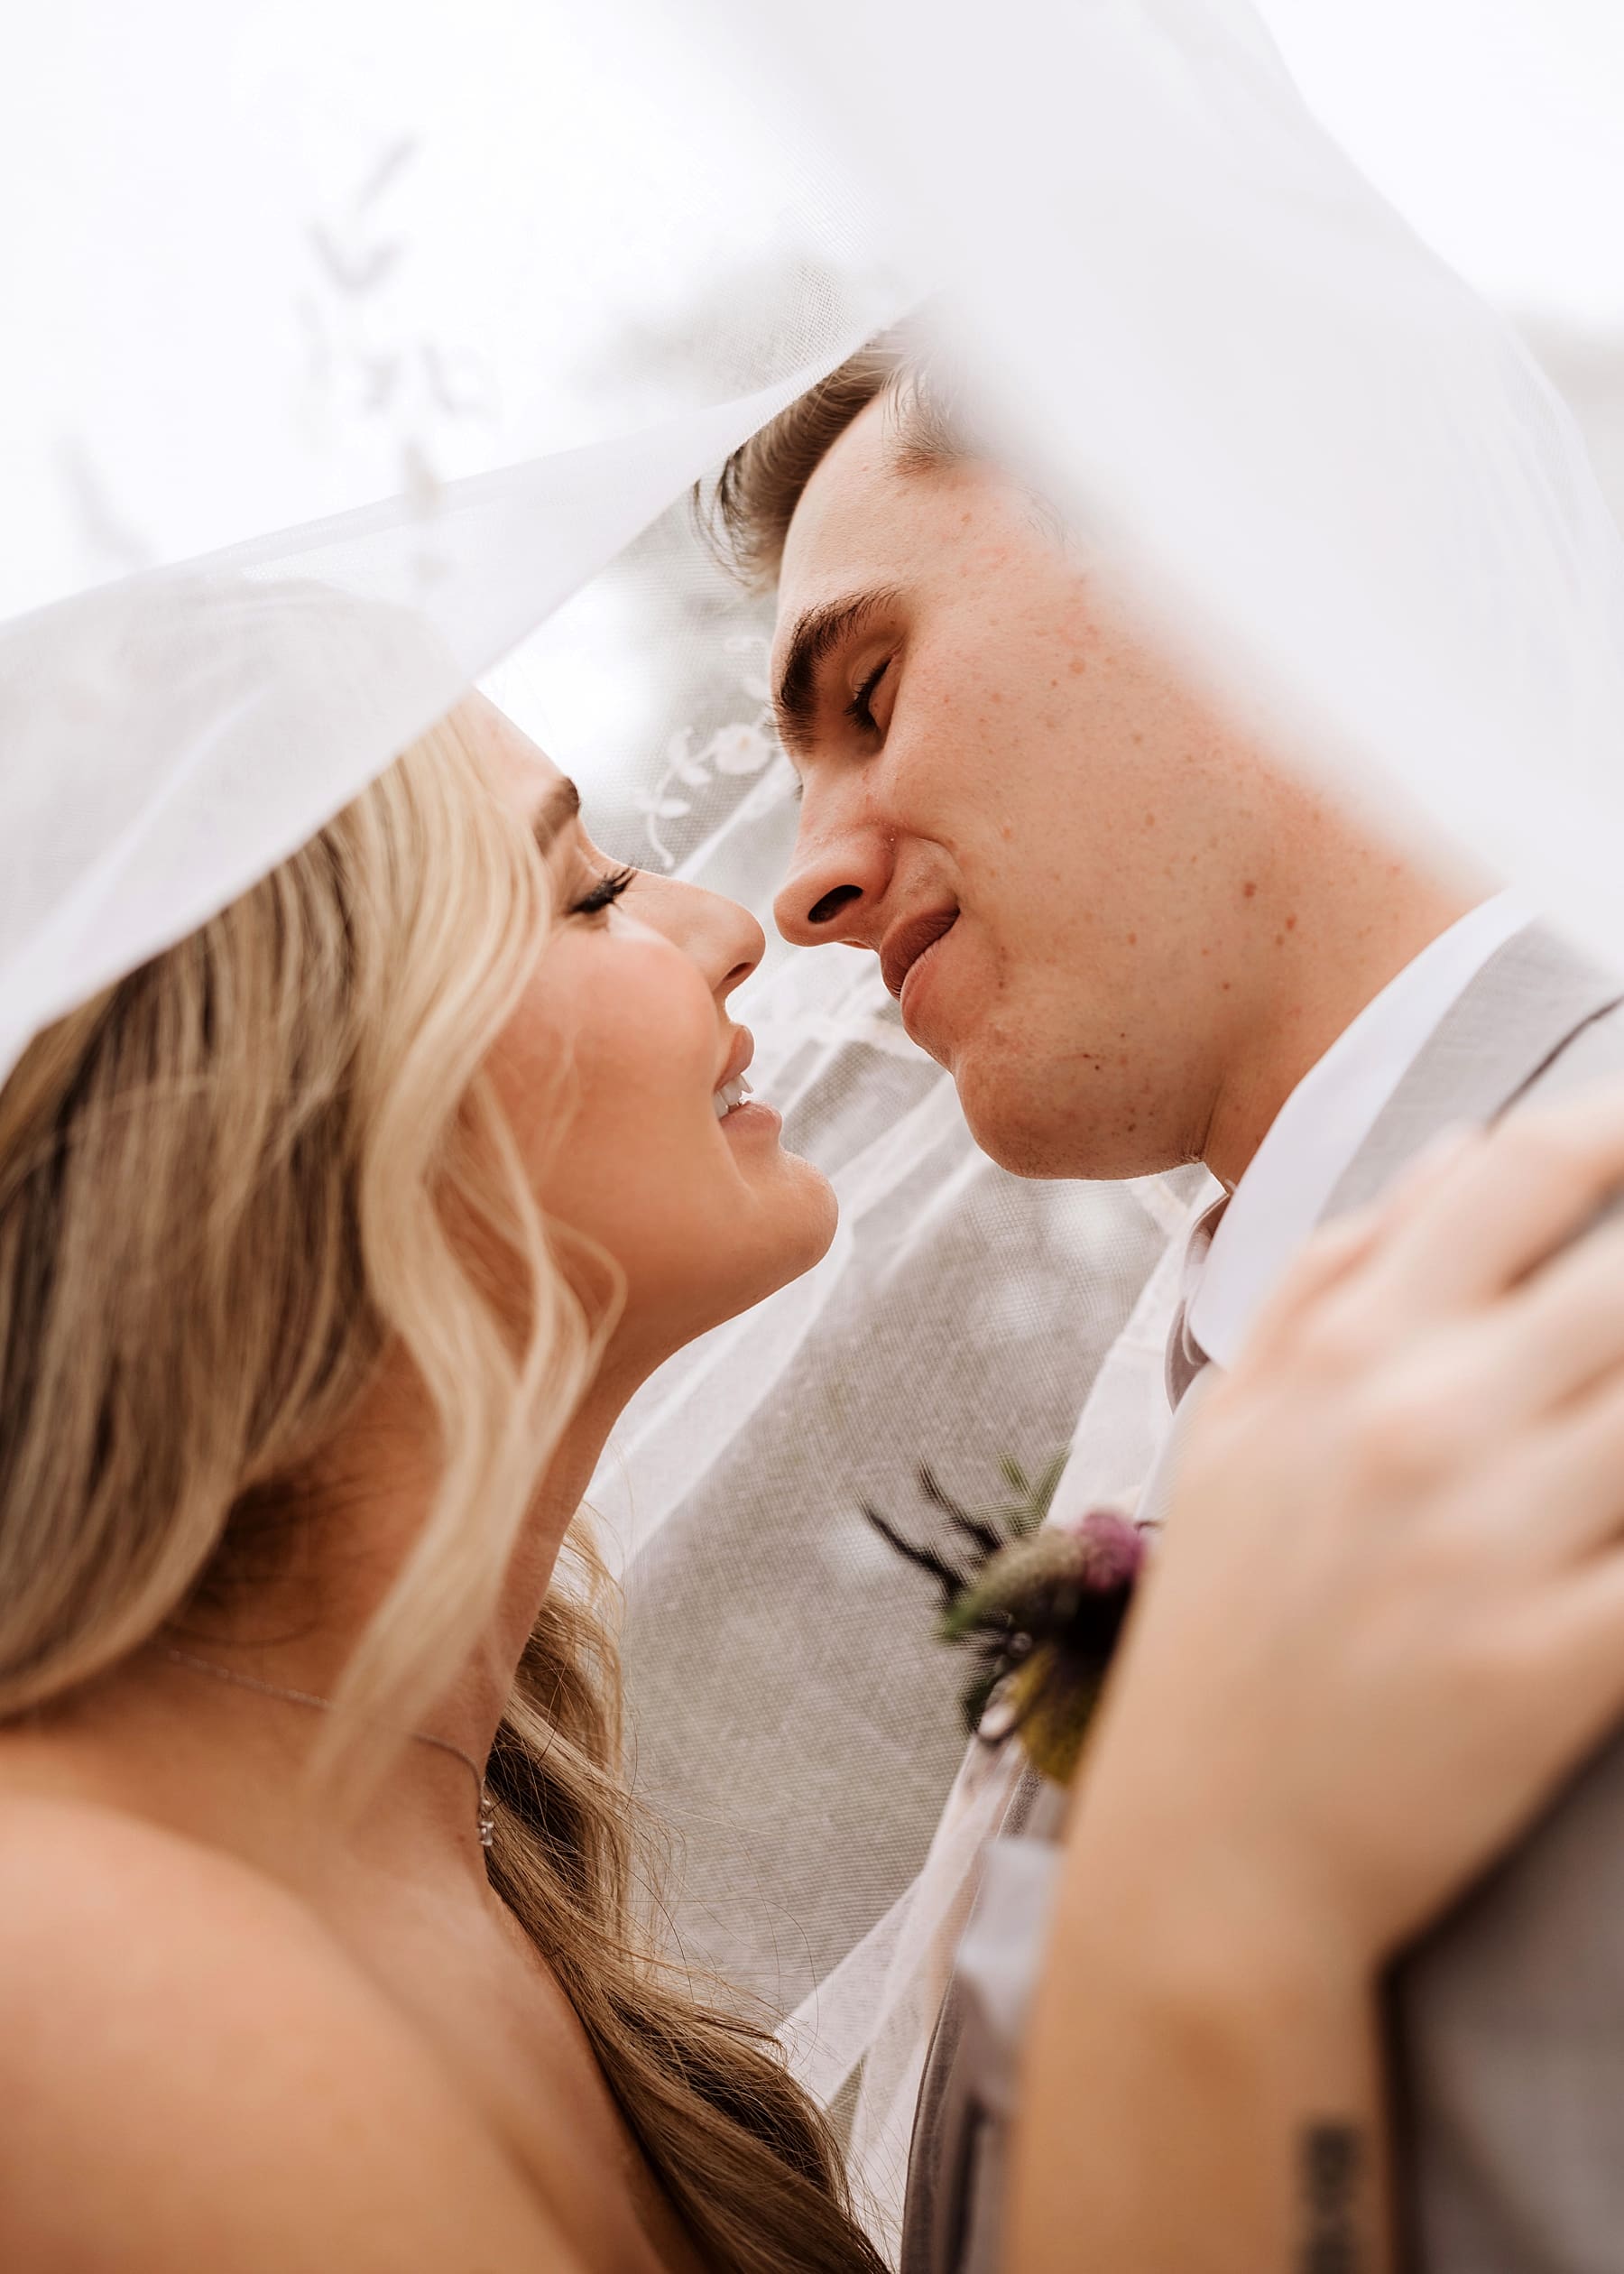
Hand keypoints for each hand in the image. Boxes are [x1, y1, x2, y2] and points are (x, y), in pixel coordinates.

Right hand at [1079, 1080, 1623, 1969]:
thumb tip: (1466, 1154)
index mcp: (1344, 1349)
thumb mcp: (1237, 1421)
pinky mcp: (1560, 1664)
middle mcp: (1422, 1419)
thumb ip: (1334, 1272)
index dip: (1618, 1129)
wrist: (1216, 1849)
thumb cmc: (1232, 1620)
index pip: (1523, 1167)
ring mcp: (1495, 1541)